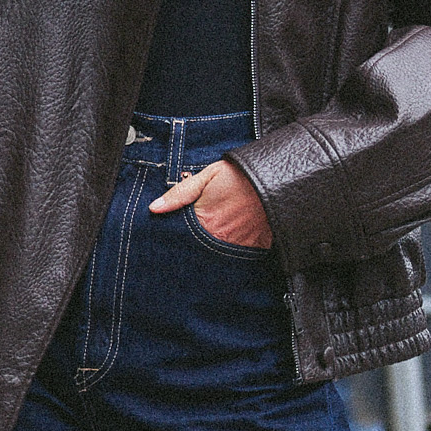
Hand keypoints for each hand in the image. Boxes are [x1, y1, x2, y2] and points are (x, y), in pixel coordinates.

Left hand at [149, 157, 272, 248]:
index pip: (182, 236)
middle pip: (199, 249)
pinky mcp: (257, 247)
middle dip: (195, 248)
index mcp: (203, 220)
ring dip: (215, 250)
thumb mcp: (207, 176)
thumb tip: (154, 207)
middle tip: (198, 242)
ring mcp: (239, 244)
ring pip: (219, 256)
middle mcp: (219, 236)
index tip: (173, 238)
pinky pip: (242, 256)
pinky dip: (236, 252)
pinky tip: (234, 244)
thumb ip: (180, 193)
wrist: (276, 177)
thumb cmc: (240, 174)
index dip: (178, 236)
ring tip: (216, 241)